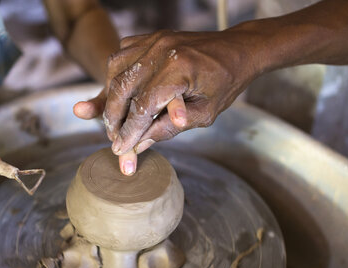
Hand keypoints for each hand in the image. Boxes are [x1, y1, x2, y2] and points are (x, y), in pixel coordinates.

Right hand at [74, 29, 262, 173]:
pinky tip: (121, 94)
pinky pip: (121, 57)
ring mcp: (154, 40)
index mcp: (179, 68)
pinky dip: (115, 77)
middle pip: (122, 87)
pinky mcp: (150, 37)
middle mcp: (161, 50)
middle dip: (113, 117)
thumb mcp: (204, 114)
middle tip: (115, 138)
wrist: (237, 50)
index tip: (122, 149)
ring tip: (115, 120)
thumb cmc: (225, 82)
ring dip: (110, 97)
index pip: (142, 106)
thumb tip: (140, 144)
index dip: (130, 131)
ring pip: (115, 70)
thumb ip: (170, 129)